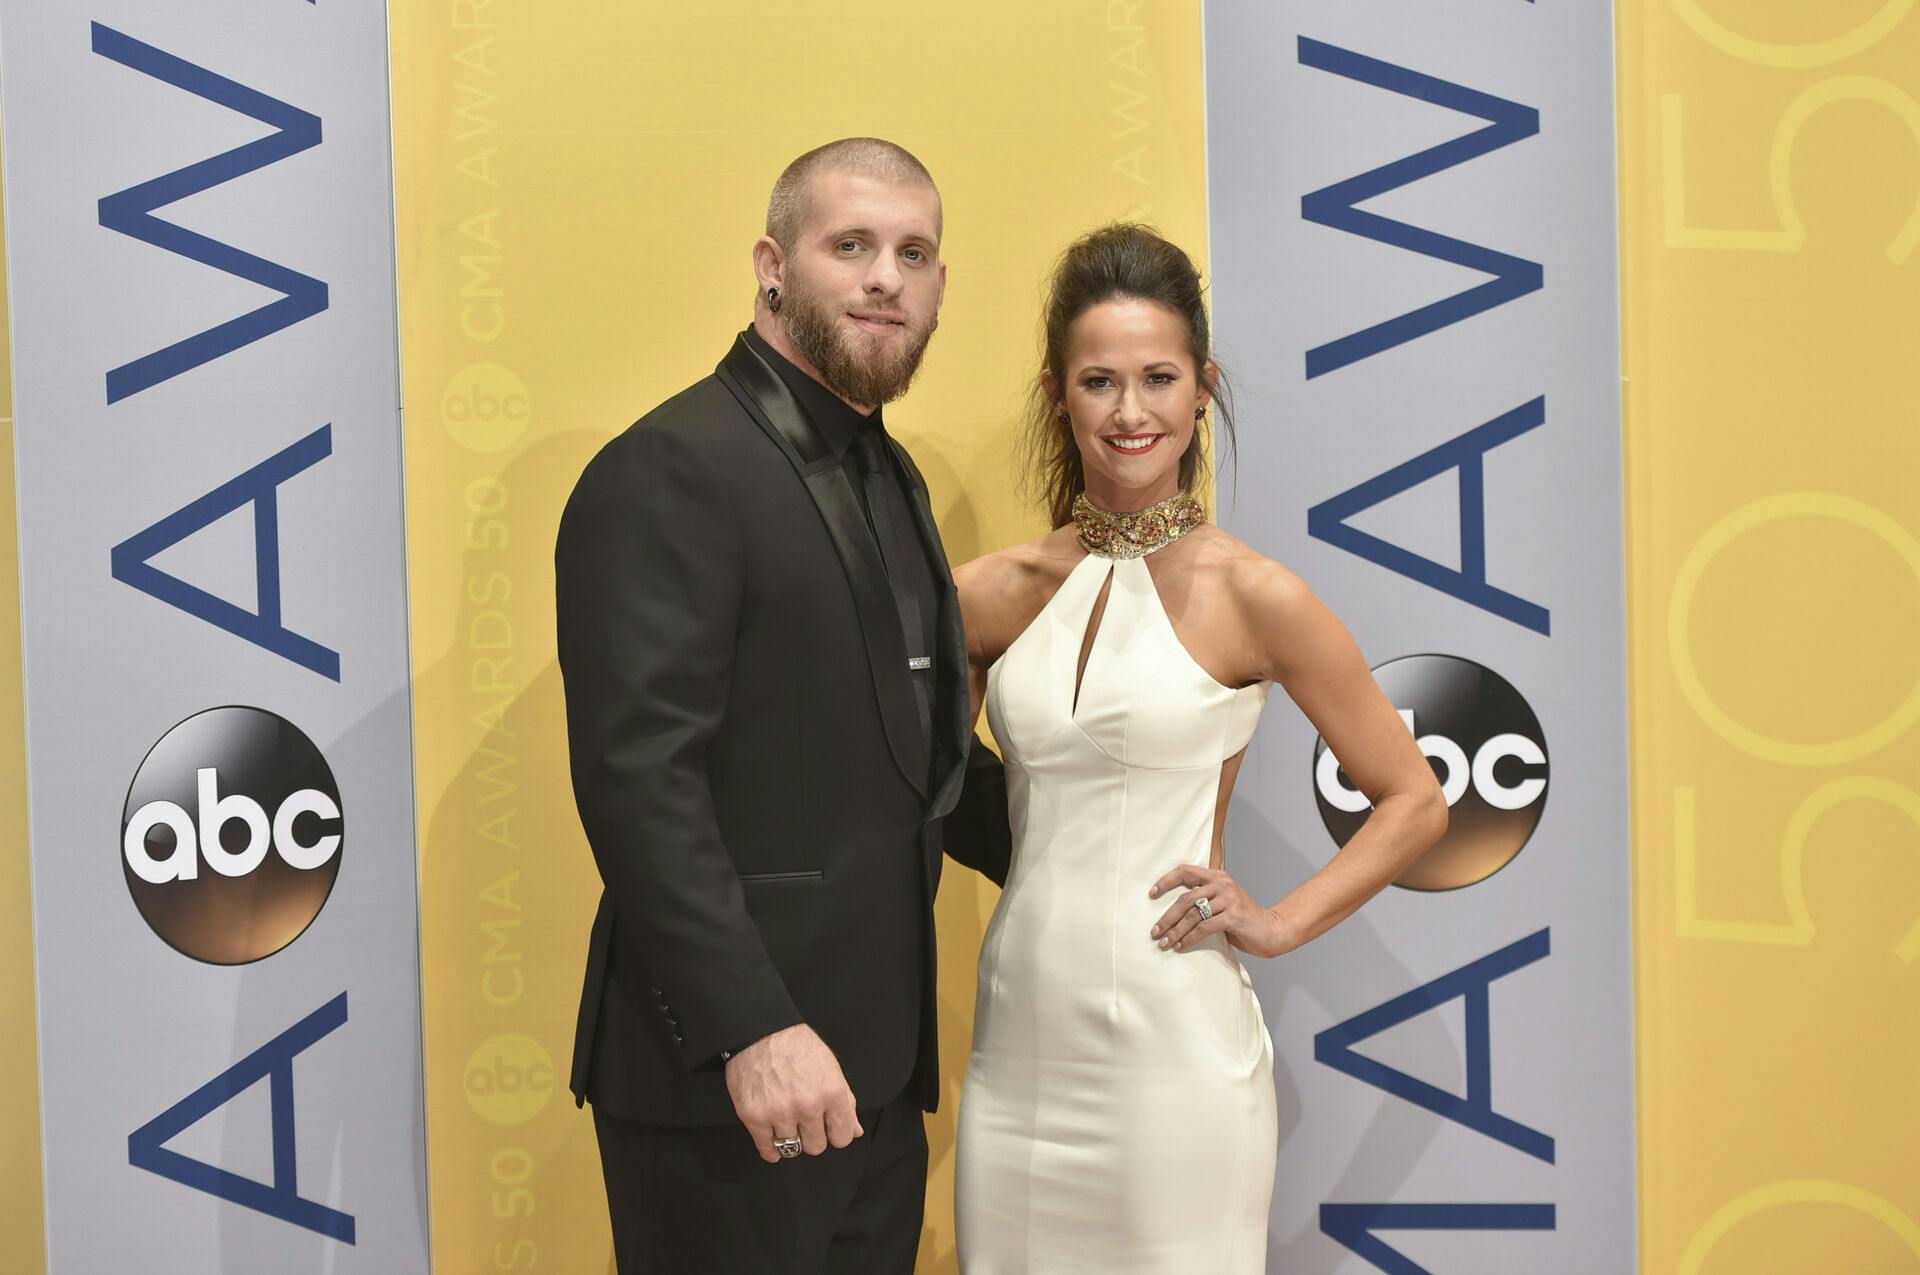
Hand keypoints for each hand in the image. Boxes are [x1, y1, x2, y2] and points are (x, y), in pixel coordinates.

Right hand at [723, 1023, 863, 1163]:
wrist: (760, 1031)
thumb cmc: (797, 1047)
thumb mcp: (830, 1068)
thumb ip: (846, 1102)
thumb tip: (855, 1131)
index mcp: (831, 1092)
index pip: (842, 1138)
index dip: (835, 1132)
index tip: (827, 1127)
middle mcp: (807, 1106)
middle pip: (816, 1147)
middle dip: (812, 1136)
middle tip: (804, 1120)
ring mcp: (779, 1113)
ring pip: (792, 1149)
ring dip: (790, 1138)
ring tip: (786, 1120)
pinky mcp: (754, 1117)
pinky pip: (767, 1150)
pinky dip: (771, 1149)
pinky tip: (773, 1136)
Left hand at [1148, 863, 1297, 958]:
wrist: (1272, 930)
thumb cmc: (1242, 919)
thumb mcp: (1222, 902)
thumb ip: (1204, 899)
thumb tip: (1172, 912)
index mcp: (1217, 876)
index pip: (1185, 871)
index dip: (1166, 881)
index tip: (1152, 894)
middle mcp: (1222, 884)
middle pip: (1185, 898)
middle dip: (1167, 917)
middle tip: (1155, 931)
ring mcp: (1229, 899)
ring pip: (1193, 914)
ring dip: (1175, 931)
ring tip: (1164, 943)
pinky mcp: (1233, 916)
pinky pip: (1204, 927)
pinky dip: (1190, 938)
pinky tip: (1181, 946)